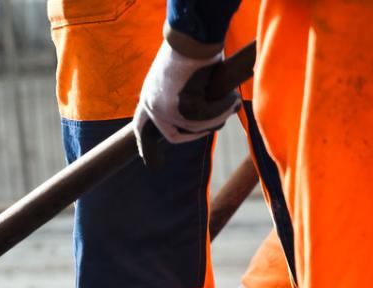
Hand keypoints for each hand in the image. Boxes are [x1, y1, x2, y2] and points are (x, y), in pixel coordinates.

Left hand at [136, 32, 239, 147]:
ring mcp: (164, 110)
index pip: (141, 128)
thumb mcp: (181, 79)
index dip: (147, 146)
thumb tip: (204, 120)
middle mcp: (151, 105)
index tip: (152, 164)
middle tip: (215, 123)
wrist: (192, 39)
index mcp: (148, 96)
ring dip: (217, 115)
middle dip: (196, 133)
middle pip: (173, 136)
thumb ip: (184, 99)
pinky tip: (231, 97)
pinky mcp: (181, 110)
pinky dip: (222, 108)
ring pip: (196, 127)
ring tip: (230, 100)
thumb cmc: (191, 51)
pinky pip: (207, 119)